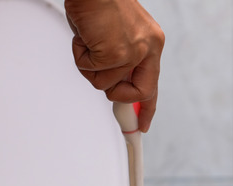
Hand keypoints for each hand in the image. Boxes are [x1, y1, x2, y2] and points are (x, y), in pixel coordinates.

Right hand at [65, 0, 163, 131]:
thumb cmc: (99, 2)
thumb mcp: (118, 34)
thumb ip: (119, 59)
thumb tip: (112, 82)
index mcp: (151, 42)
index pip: (152, 84)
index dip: (147, 109)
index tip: (142, 125)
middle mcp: (148, 48)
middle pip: (138, 93)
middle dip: (115, 93)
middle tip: (100, 77)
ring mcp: (133, 52)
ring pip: (104, 83)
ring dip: (89, 65)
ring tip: (88, 40)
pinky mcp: (115, 54)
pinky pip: (90, 71)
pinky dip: (80, 56)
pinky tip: (84, 37)